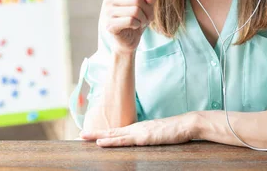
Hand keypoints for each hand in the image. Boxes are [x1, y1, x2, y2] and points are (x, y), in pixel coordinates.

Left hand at [79, 113, 197, 146]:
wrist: (187, 124)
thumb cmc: (176, 130)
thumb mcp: (159, 134)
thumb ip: (149, 136)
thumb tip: (144, 140)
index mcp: (139, 128)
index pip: (118, 130)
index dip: (103, 132)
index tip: (91, 134)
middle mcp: (136, 128)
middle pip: (111, 130)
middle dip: (95, 133)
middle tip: (80, 135)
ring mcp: (139, 131)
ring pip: (114, 134)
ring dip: (97, 135)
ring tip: (83, 137)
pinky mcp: (144, 137)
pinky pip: (124, 140)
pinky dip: (111, 141)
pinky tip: (101, 142)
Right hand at [98, 0, 157, 53]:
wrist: (129, 41)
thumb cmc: (137, 21)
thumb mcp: (147, 8)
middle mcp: (110, 0)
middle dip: (147, 10)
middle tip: (144, 17)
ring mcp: (108, 12)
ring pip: (136, 11)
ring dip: (143, 19)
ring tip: (138, 23)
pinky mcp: (110, 25)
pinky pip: (132, 20)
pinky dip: (137, 25)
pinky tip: (132, 28)